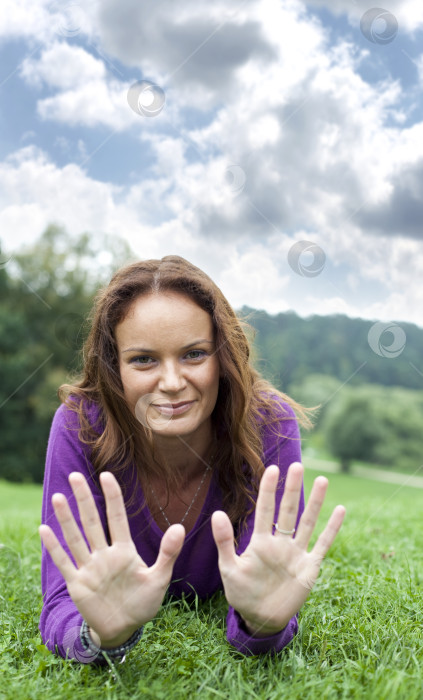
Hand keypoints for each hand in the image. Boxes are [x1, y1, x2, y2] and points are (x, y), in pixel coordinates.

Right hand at [39, 471, 184, 646]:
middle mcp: (104, 555)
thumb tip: (180, 527)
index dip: (112, 497)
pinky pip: (64, 563)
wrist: (124, 629)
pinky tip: (44, 529)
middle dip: (84, 499)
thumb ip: (168, 553)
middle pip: (92, 522)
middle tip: (75, 475)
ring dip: (67, 519)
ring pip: (76, 538)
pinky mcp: (78, 584)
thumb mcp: (159, 578)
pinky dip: (54, 548)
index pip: (117, 517)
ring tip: (58, 497)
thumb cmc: (143, 602)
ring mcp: (90, 568)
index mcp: (125, 550)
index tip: (107, 475)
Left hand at [211, 462, 344, 636]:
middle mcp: (280, 543)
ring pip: (307, 523)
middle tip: (297, 465)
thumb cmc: (242, 592)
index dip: (269, 490)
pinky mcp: (309, 568)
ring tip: (322, 480)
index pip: (265, 510)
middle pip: (288, 510)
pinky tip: (339, 510)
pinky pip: (322, 544)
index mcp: (260, 541)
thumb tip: (217, 513)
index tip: (273, 469)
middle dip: (292, 489)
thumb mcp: (229, 568)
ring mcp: (296, 554)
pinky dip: (331, 529)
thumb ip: (224, 541)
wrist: (260, 619)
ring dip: (315, 502)